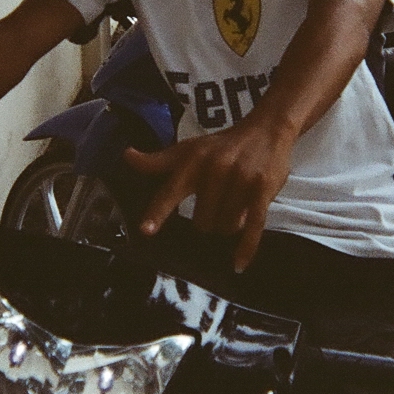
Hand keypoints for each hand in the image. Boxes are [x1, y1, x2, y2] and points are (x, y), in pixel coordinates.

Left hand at [123, 118, 294, 272]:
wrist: (267, 129)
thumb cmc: (222, 145)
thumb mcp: (188, 150)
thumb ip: (158, 161)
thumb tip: (126, 156)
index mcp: (193, 163)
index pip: (170, 192)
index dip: (158, 212)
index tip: (146, 230)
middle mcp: (215, 170)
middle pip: (202, 222)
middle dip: (209, 221)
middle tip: (218, 204)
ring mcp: (240, 180)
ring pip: (226, 226)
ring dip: (229, 224)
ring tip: (236, 205)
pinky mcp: (262, 190)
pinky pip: (252, 226)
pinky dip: (246, 247)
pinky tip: (238, 264)